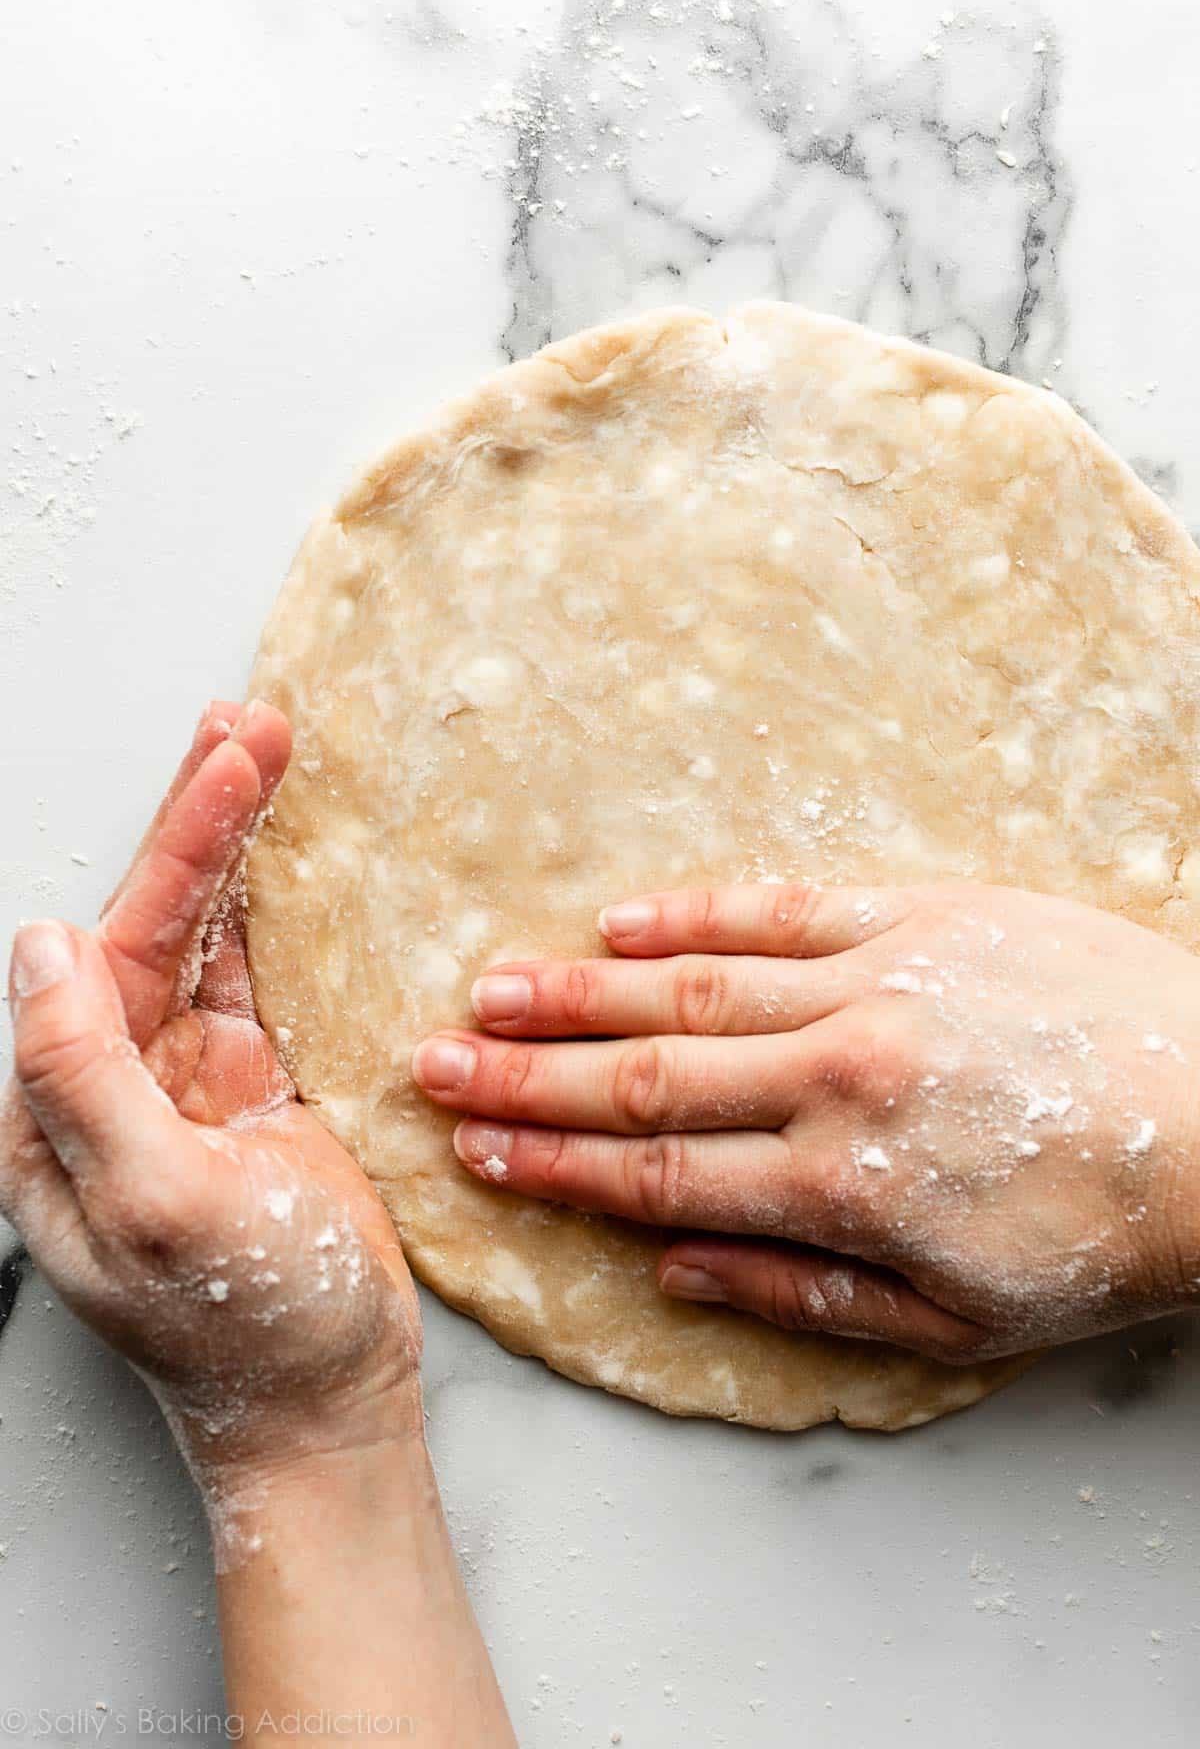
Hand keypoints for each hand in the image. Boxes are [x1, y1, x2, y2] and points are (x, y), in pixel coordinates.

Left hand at [3, 703, 421, 1526]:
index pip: (112, 946)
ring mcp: (189, 1085)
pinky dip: (275, 914)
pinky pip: (260, 981)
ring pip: (209, 938)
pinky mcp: (257, 1094)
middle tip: (250, 726)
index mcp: (63, 1110)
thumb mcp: (151, 1205)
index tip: (231, 765)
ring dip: (237, 849)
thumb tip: (43, 948)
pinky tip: (285, 858)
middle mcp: (116, 1084)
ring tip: (265, 753)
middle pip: (158, 922)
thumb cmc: (244, 1335)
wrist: (327, 1410)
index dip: (175, 849)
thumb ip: (85, 1076)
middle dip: (203, 820)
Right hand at [413, 882, 1199, 1362]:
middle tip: (431, 1063)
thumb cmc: (1100, 1234)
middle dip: (525, 1075)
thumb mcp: (957, 1320)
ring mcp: (879, 983)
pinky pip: (788, 907)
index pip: (654, 1172)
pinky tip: (623, 919)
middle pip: (644, 1075)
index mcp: (839, 1185)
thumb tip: (675, 1268)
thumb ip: (802, 1293)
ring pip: (694, 986)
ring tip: (490, 986)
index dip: (550, 1164)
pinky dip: (699, 914)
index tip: (473, 1152)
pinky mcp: (927, 915)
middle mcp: (838, 1075)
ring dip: (581, 989)